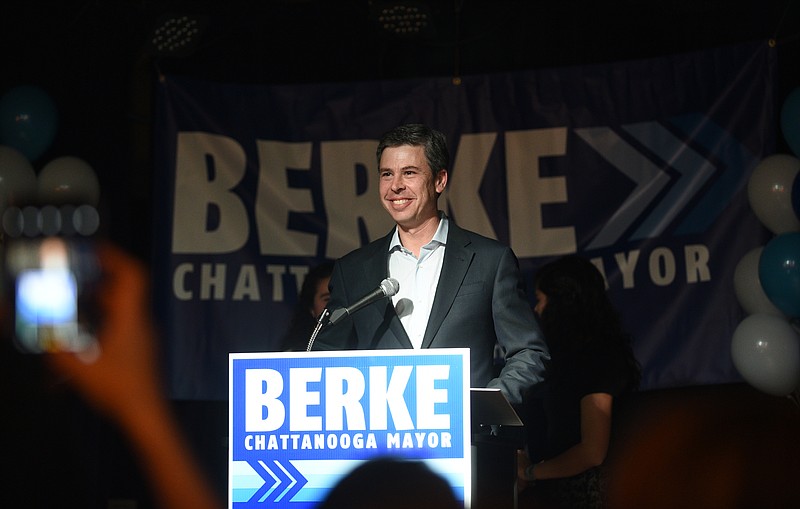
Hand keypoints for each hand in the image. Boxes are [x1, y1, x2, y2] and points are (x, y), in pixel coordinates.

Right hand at [46, 242, 161, 420]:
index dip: (115, 257)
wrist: (146, 414)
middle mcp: (141, 322)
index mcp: (131, 318)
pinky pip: (124, 322)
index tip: (96, 250)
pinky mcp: (142, 349)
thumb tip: (42, 336)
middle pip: (125, 290)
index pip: (132, 275)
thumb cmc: (120, 389)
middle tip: (75, 277)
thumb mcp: (80, 369)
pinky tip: (87, 332)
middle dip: (99, 280)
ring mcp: (144, 336)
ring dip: (101, 301)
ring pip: (124, 307)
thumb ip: (57, 350)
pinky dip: (105, 318)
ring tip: (75, 302)